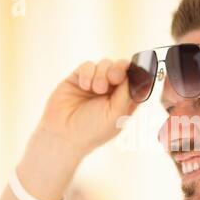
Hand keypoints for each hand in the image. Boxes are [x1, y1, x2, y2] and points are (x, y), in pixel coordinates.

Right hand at [17, 59, 136, 199]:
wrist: (63, 134)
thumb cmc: (92, 130)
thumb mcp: (116, 114)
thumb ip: (127, 93)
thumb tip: (134, 74)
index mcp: (124, 101)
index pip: (136, 81)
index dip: (137, 73)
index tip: (135, 72)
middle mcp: (111, 91)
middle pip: (121, 68)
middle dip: (119, 69)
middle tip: (114, 77)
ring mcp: (95, 83)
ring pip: (105, 64)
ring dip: (102, 74)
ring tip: (97, 89)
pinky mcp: (78, 78)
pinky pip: (88, 66)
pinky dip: (88, 73)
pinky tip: (85, 86)